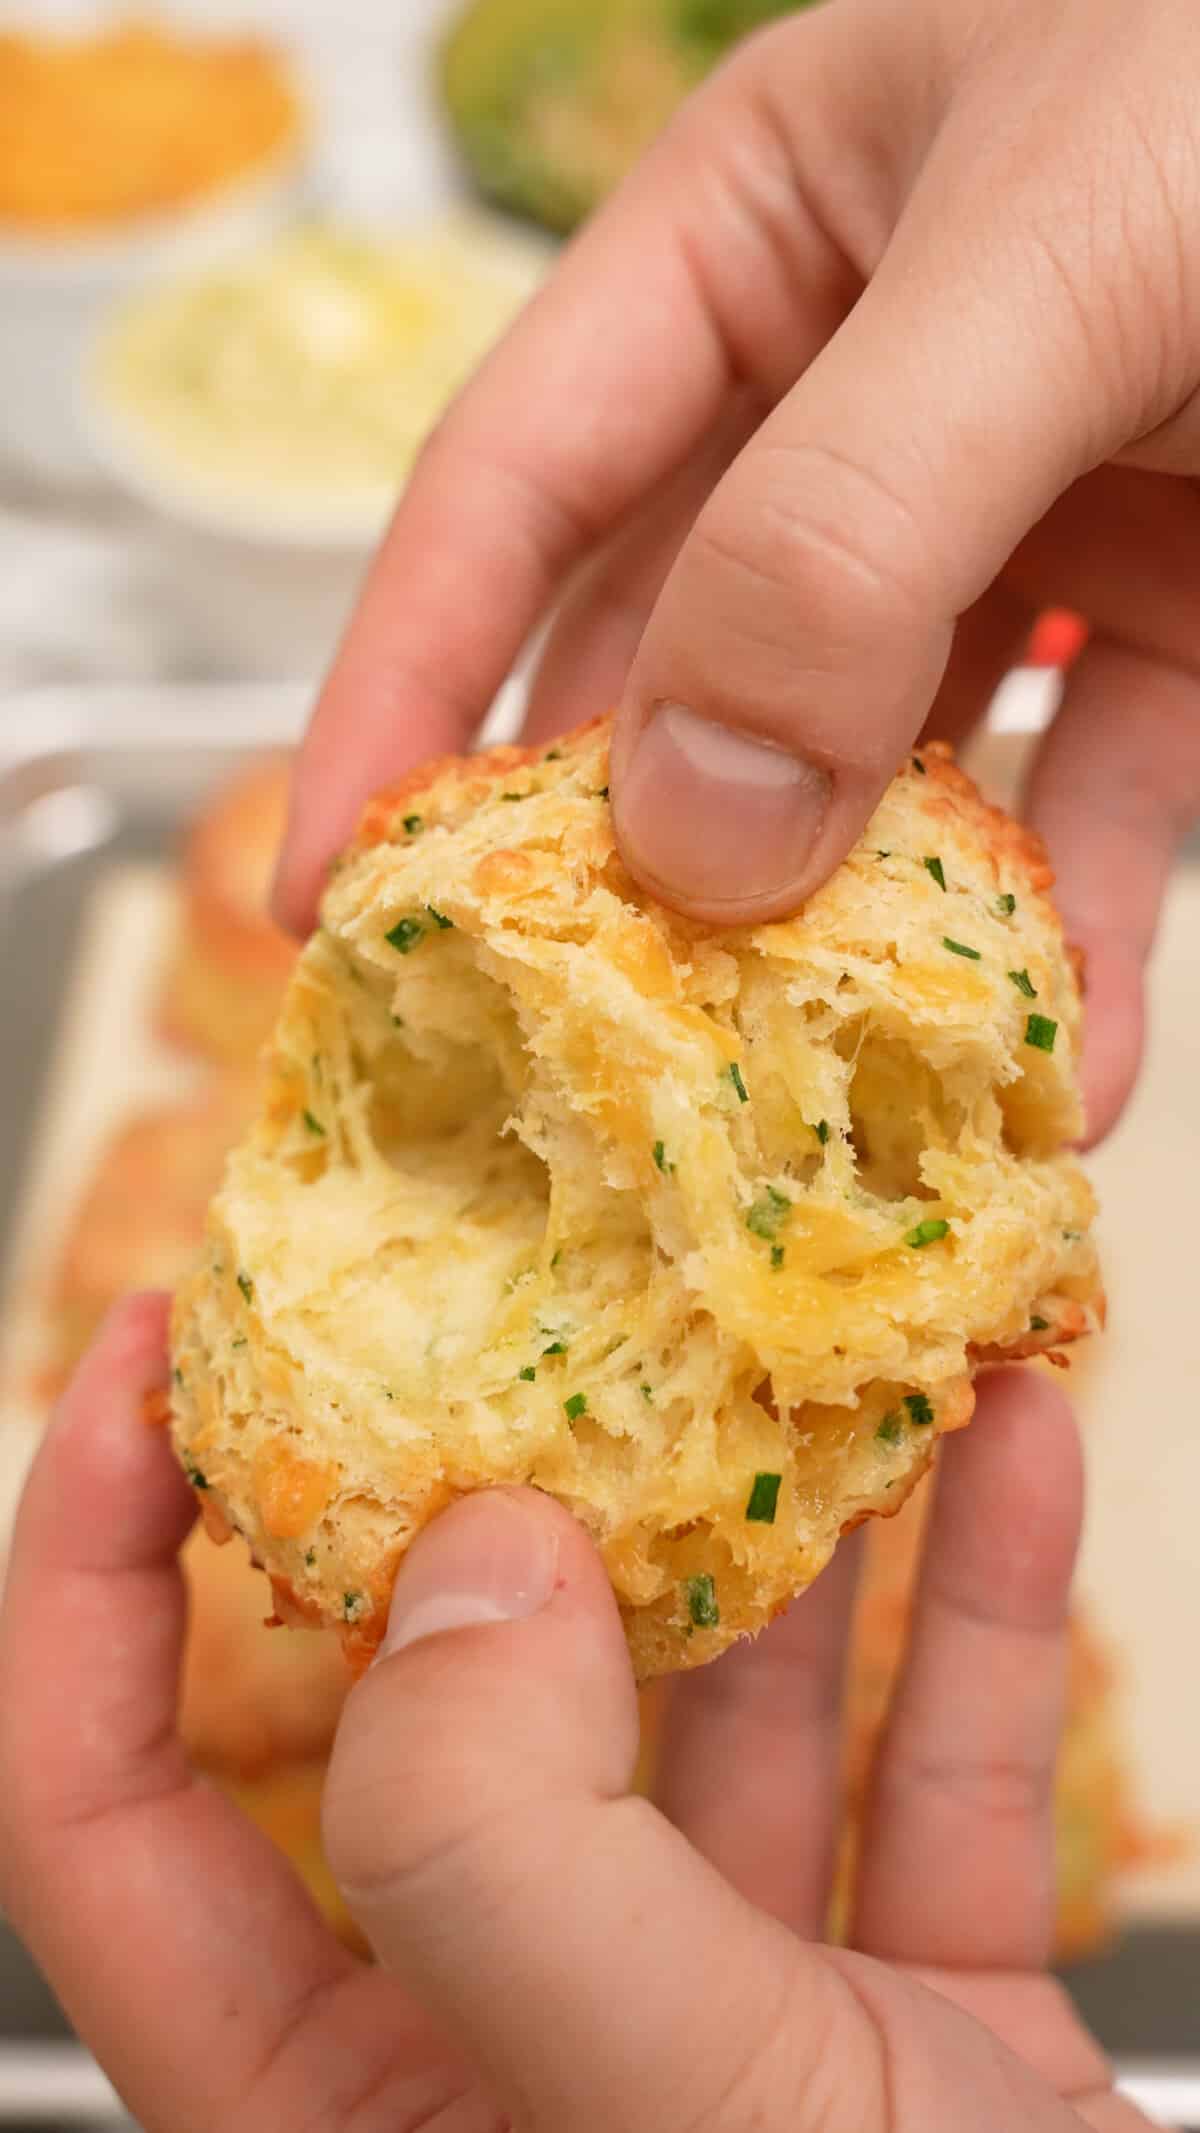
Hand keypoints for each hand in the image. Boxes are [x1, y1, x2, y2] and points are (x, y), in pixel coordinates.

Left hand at [0, 1294, 1150, 2131]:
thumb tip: (465, 1556)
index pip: (106, 1812)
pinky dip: (975, 1613)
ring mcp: (725, 2036)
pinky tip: (1017, 1453)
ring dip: (794, 1520)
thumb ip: (512, 1852)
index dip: (88, 1571)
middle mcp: (512, 2058)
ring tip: (825, 1336)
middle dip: (519, 1481)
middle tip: (539, 1279)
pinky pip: (928, 1776)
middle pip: (459, 1708)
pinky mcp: (914, 2030)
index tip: (167, 1348)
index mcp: (346, 2120)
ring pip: (718, 1712)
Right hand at [275, 0, 1199, 1145]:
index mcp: (762, 233)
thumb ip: (844, 533)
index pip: (514, 484)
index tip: (328, 886)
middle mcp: (863, 390)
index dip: (401, 685)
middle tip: (566, 1053)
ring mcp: (1024, 513)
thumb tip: (692, 828)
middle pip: (682, 660)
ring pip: (882, 766)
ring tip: (808, 1116)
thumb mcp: (1048, 258)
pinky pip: (1092, 805)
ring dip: (855, 946)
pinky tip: (1047, 1073)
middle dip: (630, 860)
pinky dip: (1067, 943)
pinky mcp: (1177, 614)